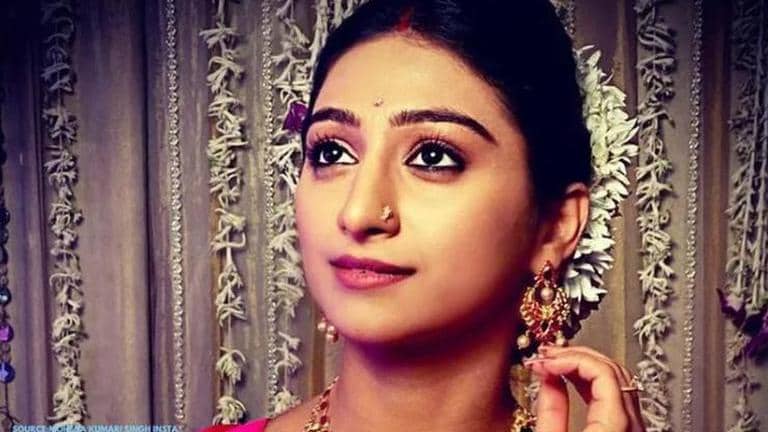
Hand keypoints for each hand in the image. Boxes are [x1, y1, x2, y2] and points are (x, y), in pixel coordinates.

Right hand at [523, 345, 644, 431]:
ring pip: (618, 381)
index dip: (571, 358)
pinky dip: (594, 382)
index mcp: (615, 427)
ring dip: (584, 366)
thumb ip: (550, 409)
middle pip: (614, 371)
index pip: (602, 372)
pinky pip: (618, 397)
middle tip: (546, 355)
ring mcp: (635, 430)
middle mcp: (633, 427)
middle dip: (576, 357)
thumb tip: (547, 375)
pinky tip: (571, 378)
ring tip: (554, 363)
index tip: (546, 360)